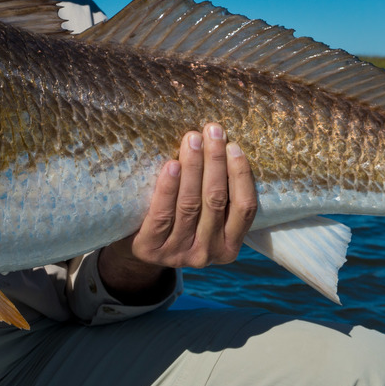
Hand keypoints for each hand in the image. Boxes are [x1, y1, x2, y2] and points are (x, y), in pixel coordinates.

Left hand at [98, 124, 257, 299]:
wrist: (140, 248)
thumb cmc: (180, 221)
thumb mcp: (206, 218)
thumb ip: (219, 196)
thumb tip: (226, 146)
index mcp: (228, 247)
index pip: (244, 209)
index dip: (240, 175)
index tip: (233, 146)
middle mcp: (207, 254)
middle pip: (215, 201)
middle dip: (215, 161)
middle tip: (212, 131)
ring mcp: (178, 253)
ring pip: (189, 204)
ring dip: (193, 167)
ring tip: (192, 139)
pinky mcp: (151, 249)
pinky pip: (162, 214)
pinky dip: (168, 188)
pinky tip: (172, 165)